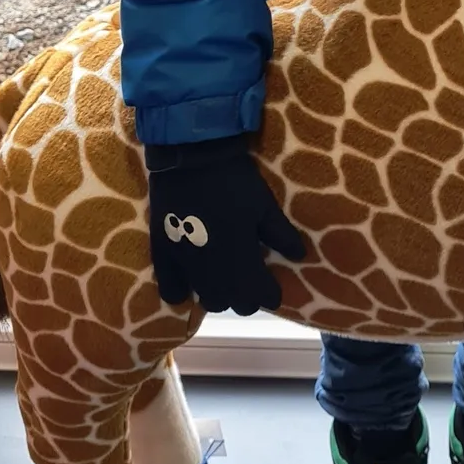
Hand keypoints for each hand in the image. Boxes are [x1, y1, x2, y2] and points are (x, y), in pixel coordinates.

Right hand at [144, 135, 305, 314]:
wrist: (192, 159)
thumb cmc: (234, 183)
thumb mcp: (265, 207)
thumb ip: (281, 235)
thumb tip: (299, 256)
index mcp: (242, 263)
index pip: (260, 296)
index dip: (270, 294)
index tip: (274, 288)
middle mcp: (214, 274)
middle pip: (233, 304)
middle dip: (245, 297)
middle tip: (251, 280)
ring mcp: (186, 266)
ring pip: (206, 300)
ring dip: (218, 295)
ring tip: (226, 281)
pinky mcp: (163, 256)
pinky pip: (171, 289)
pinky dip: (182, 292)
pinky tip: (190, 286)